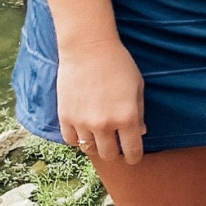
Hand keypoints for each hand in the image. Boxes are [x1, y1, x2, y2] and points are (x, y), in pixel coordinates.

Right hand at [57, 38, 145, 162]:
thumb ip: (139, 113)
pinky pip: (71, 140)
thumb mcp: (137, 87)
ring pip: (90, 149)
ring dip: (97, 145)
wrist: (88, 48)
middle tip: (117, 146)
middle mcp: (104, 124)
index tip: (133, 157)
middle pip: (110, 155)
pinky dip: (78, 139)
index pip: (132, 151)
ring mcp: (82, 122)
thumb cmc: (118, 64)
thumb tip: (140, 133)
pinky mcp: (65, 117)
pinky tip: (84, 130)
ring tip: (100, 136)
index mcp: (126, 117)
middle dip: (116, 153)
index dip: (134, 157)